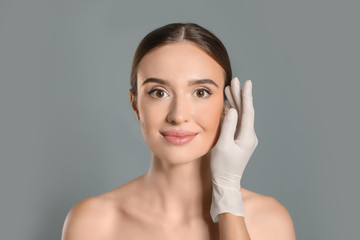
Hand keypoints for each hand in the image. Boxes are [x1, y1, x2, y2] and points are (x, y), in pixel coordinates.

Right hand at [210, 77, 257, 222]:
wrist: (225, 181)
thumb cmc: (223, 166)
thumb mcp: (223, 146)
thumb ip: (228, 127)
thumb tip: (231, 110)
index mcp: (247, 136)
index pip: (248, 112)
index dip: (246, 96)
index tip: (246, 83)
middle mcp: (249, 136)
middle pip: (244, 111)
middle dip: (239, 96)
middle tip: (235, 81)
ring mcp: (245, 138)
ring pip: (240, 116)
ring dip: (235, 102)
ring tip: (229, 89)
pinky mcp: (239, 140)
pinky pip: (237, 122)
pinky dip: (232, 112)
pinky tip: (227, 105)